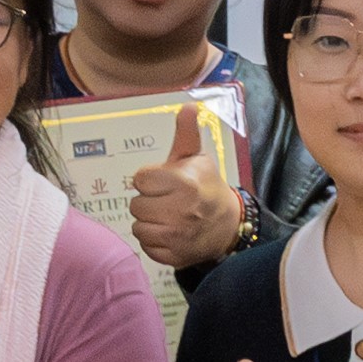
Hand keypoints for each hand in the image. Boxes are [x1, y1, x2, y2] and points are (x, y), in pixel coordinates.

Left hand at [123, 99, 247, 269]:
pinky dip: (154, 241)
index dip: (150, 180)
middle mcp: (180, 211)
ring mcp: (177, 236)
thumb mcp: (196, 158)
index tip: (164, 182)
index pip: (140, 180)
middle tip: (166, 200)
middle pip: (136, 205)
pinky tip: (168, 233)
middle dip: (149, 201)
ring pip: (138, 226)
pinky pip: (146, 246)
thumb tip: (187, 105)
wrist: (227, 225)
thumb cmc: (206, 186)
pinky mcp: (174, 256)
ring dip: (149, 222)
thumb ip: (186, 133)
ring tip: (166, 216)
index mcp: (183, 183)